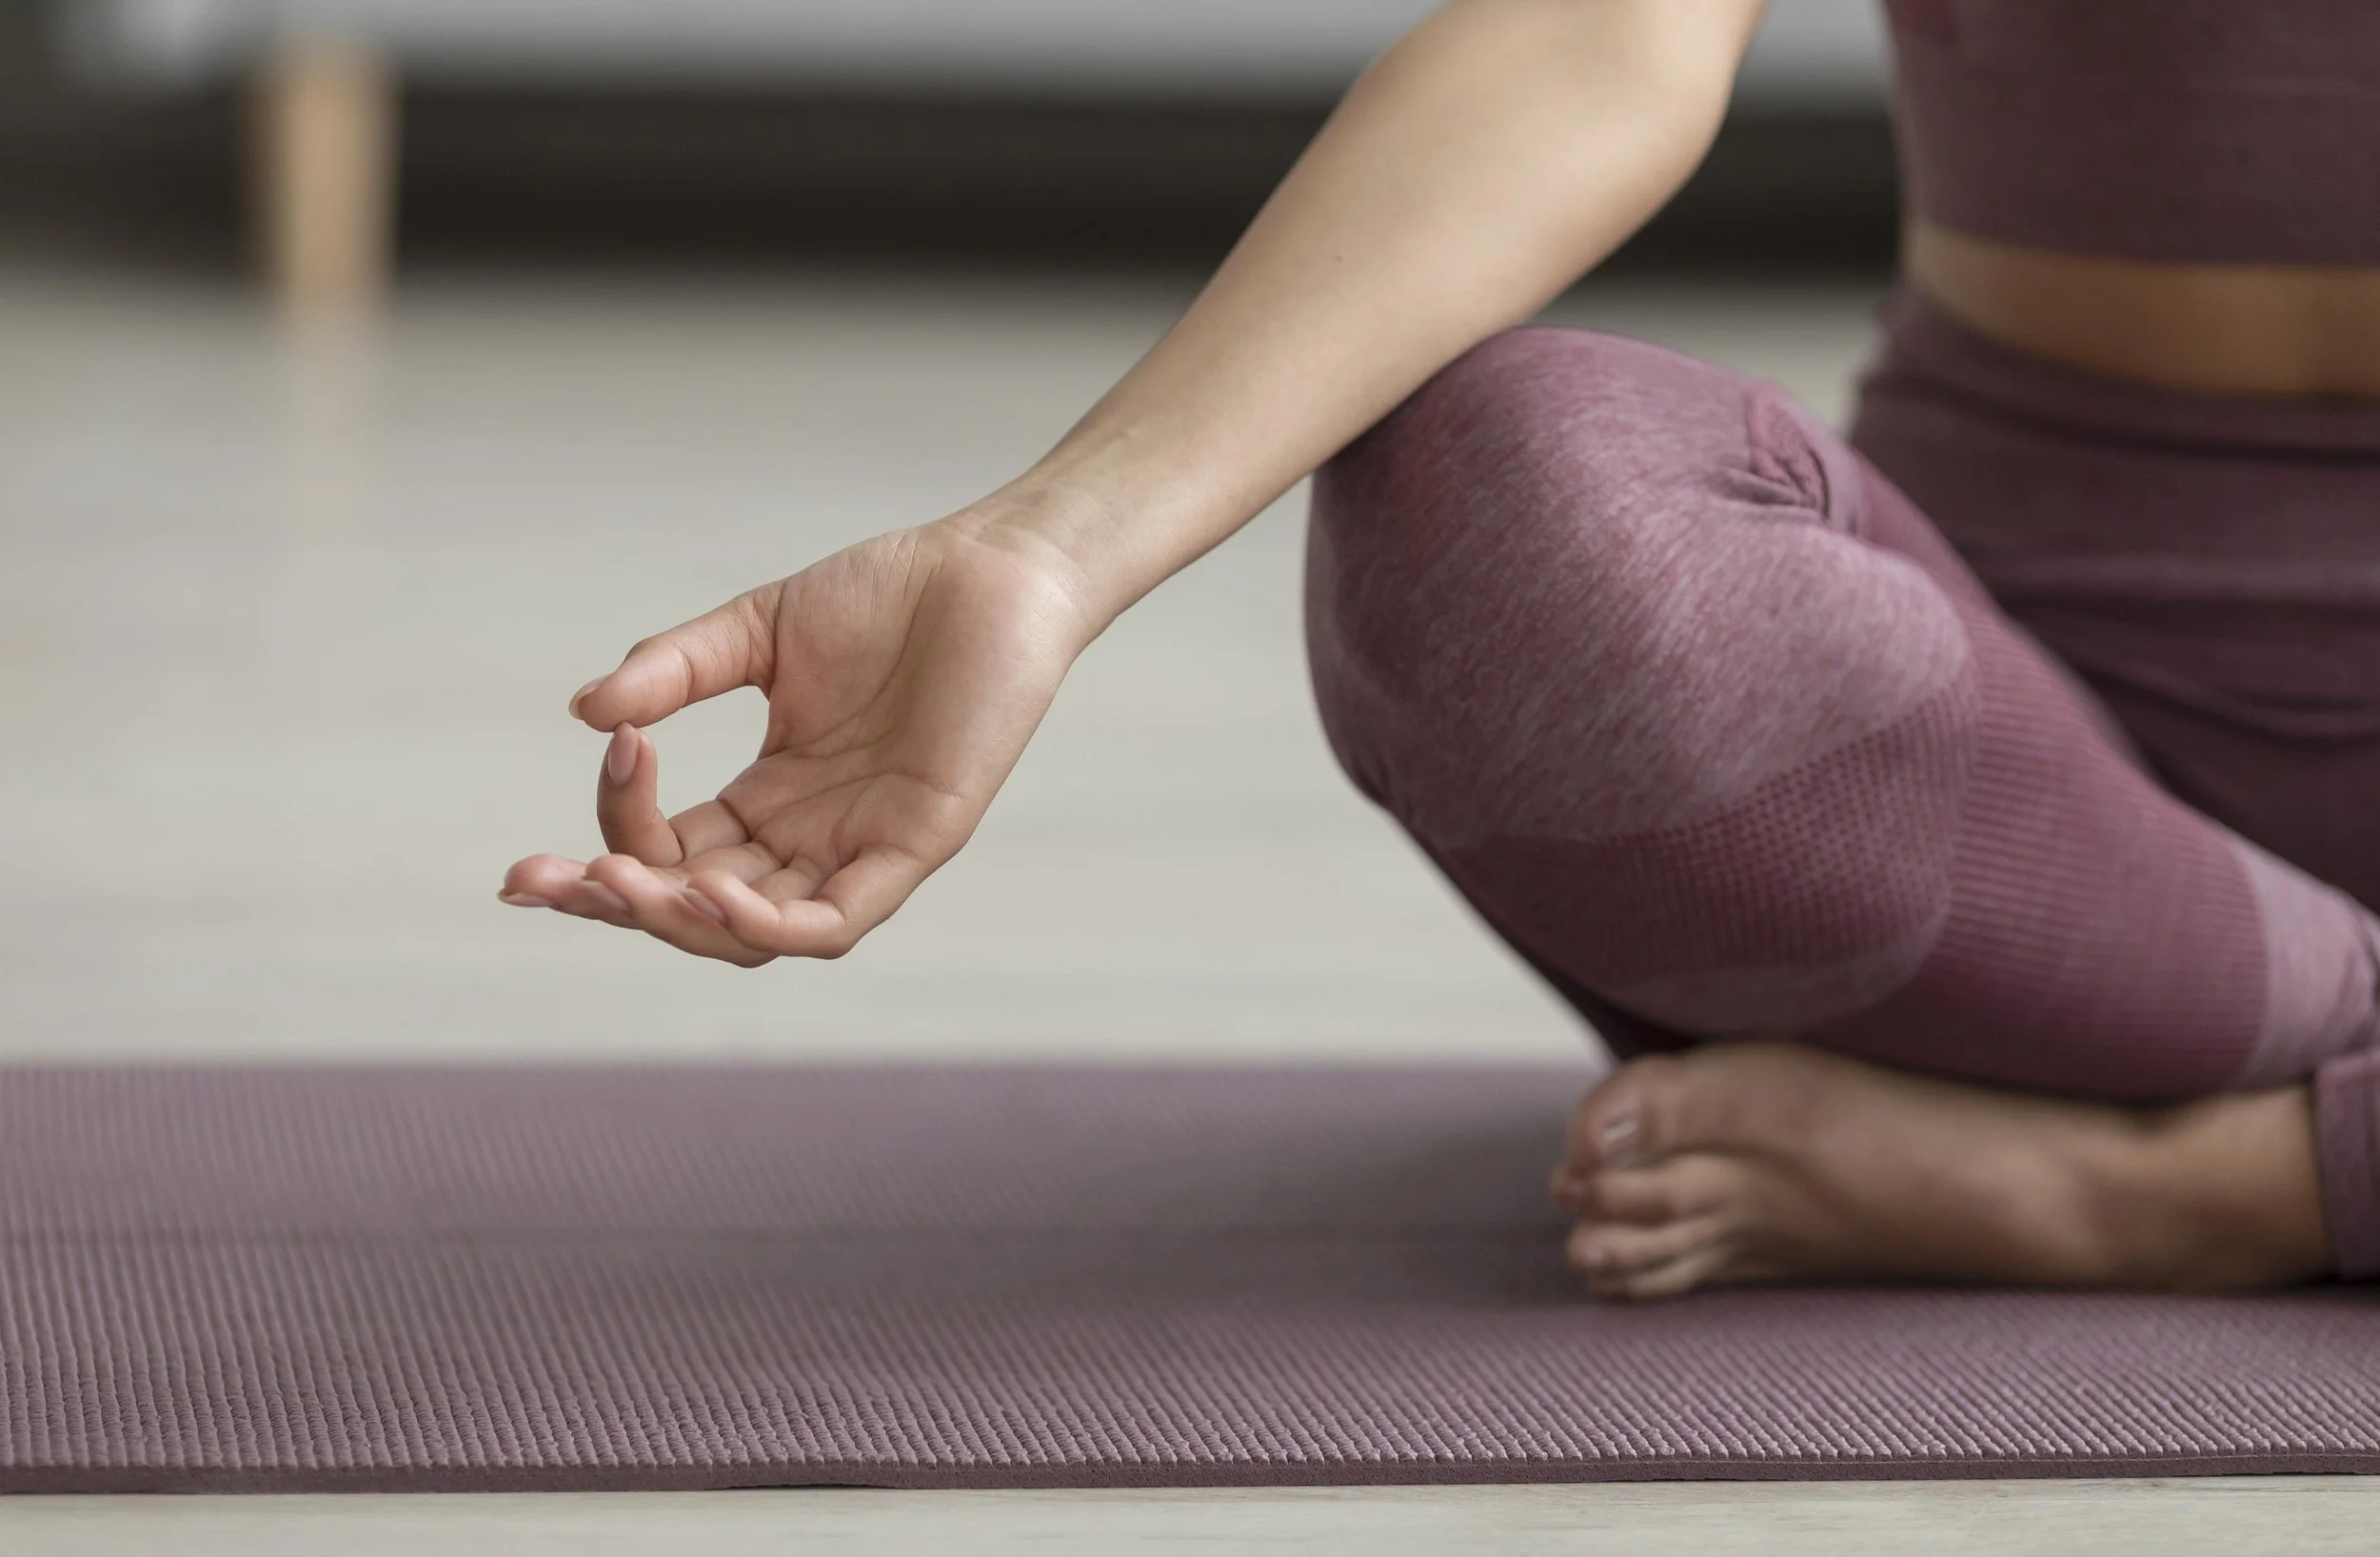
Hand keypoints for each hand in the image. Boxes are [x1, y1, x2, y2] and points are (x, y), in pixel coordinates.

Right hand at [502, 518, 1096, 964]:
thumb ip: (673, 671)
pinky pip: (835, 923)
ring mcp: (862, 851)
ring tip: (616, 884)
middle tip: (535, 879)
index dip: (614, 833)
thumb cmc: (890, 598)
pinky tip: (711, 893)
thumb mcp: (758, 631)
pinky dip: (769, 926)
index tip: (605, 749)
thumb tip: (586, 714)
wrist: (991, 572)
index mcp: (770, 799)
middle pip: (695, 913)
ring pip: (754, 936)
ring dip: (676, 922)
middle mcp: (810, 840)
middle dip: (611, 904)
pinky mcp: (917, 848)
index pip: (671, 853)